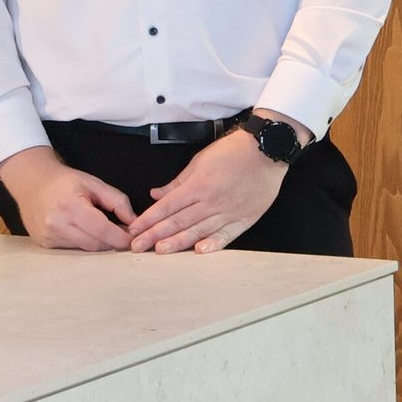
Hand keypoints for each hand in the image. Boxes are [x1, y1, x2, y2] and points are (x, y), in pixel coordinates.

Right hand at [0, 146, 134, 250]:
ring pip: (84, 249)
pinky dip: (83, 242)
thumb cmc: (65, 181)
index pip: (102, 230)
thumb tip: (134, 221)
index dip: (120, 237)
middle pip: (95, 244)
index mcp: (70, 206)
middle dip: (112, 242)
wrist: (31, 182)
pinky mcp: (45, 243)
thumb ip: (117, 201)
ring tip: (103, 231)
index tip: (133, 239)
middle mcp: (57, 224)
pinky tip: (84, 231)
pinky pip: (72, 249)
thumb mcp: (94, 183)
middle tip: (123, 235)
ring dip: (98, 243)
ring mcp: (48, 236)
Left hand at [128, 130, 286, 254]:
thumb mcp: (200, 160)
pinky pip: (226, 235)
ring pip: (198, 230)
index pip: (167, 206)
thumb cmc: (233, 151)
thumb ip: (178, 181)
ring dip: (177, 242)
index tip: (134, 230)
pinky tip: (198, 251)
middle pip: (178, 221)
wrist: (266, 150)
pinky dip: (213, 244)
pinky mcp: (244, 219)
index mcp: (198, 185)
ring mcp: (228, 212)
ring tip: (159, 251)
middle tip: (137, 247)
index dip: (149, 219)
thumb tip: (157, 195)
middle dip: (155, 235)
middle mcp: (211, 201)